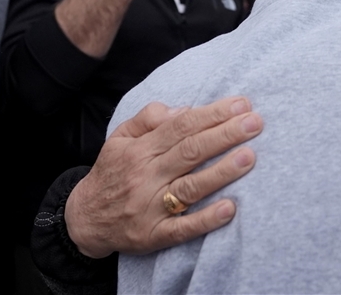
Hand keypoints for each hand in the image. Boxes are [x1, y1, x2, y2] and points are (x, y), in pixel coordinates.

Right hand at [66, 98, 263, 257]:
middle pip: (190, 152)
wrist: (85, 219)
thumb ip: (148, 118)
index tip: (241, 104)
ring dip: (222, 172)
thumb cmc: (113, 172)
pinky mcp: (155, 235)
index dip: (212, 114)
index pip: (181, 127)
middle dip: (225, 135)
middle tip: (255, 122)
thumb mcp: (120, 138)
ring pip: (190, 188)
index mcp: (140, 150)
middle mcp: (146, 176)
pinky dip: (206, 219)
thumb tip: (183, 110)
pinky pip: (183, 228)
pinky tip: (230, 208)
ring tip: (250, 157)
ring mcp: (151, 207)